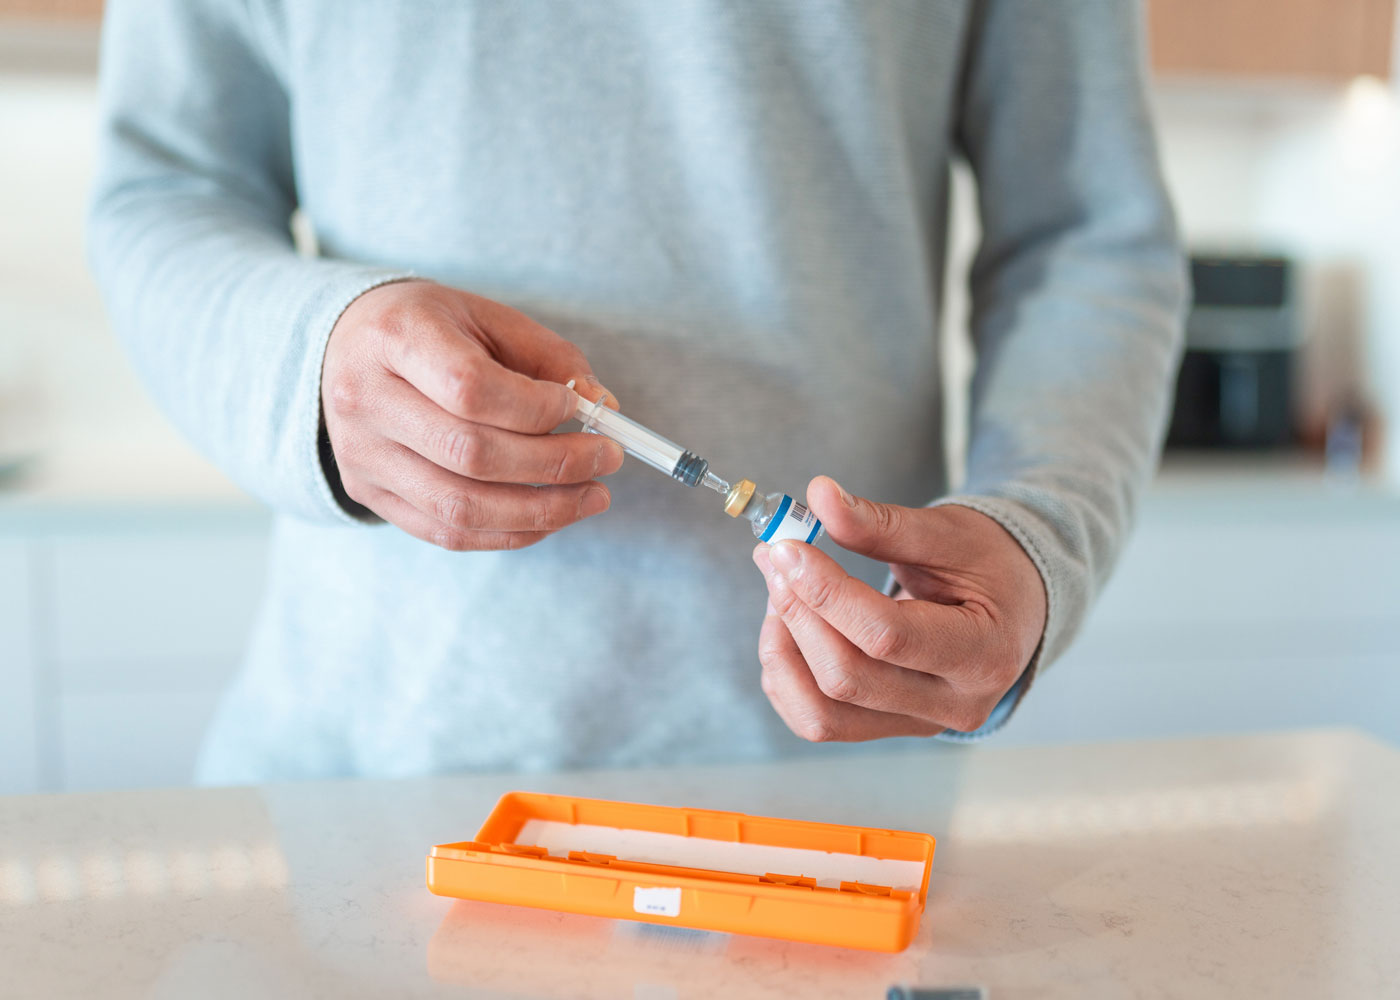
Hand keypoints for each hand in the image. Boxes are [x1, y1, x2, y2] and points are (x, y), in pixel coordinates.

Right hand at [321, 280, 623, 549]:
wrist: (345, 348)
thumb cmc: (431, 329)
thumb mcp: (488, 318)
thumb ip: (548, 357)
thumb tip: (602, 405)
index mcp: (394, 337)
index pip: (468, 387)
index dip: (535, 408)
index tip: (580, 407)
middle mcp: (365, 399)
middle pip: (470, 454)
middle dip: (555, 465)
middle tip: (609, 460)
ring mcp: (360, 455)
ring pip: (460, 508)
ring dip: (541, 511)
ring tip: (593, 496)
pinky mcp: (367, 493)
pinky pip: (446, 533)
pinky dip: (509, 533)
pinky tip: (551, 516)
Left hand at [753, 476, 1045, 740]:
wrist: (1014, 605)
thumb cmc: (987, 565)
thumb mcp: (948, 533)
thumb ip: (883, 523)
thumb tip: (819, 495)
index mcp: (983, 653)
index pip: (887, 635)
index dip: (826, 592)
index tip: (789, 548)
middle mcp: (955, 704)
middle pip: (849, 678)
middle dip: (800, 614)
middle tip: (776, 559)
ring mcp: (921, 724)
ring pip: (825, 714)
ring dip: (783, 652)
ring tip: (778, 593)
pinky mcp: (890, 728)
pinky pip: (819, 721)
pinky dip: (787, 679)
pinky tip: (785, 629)